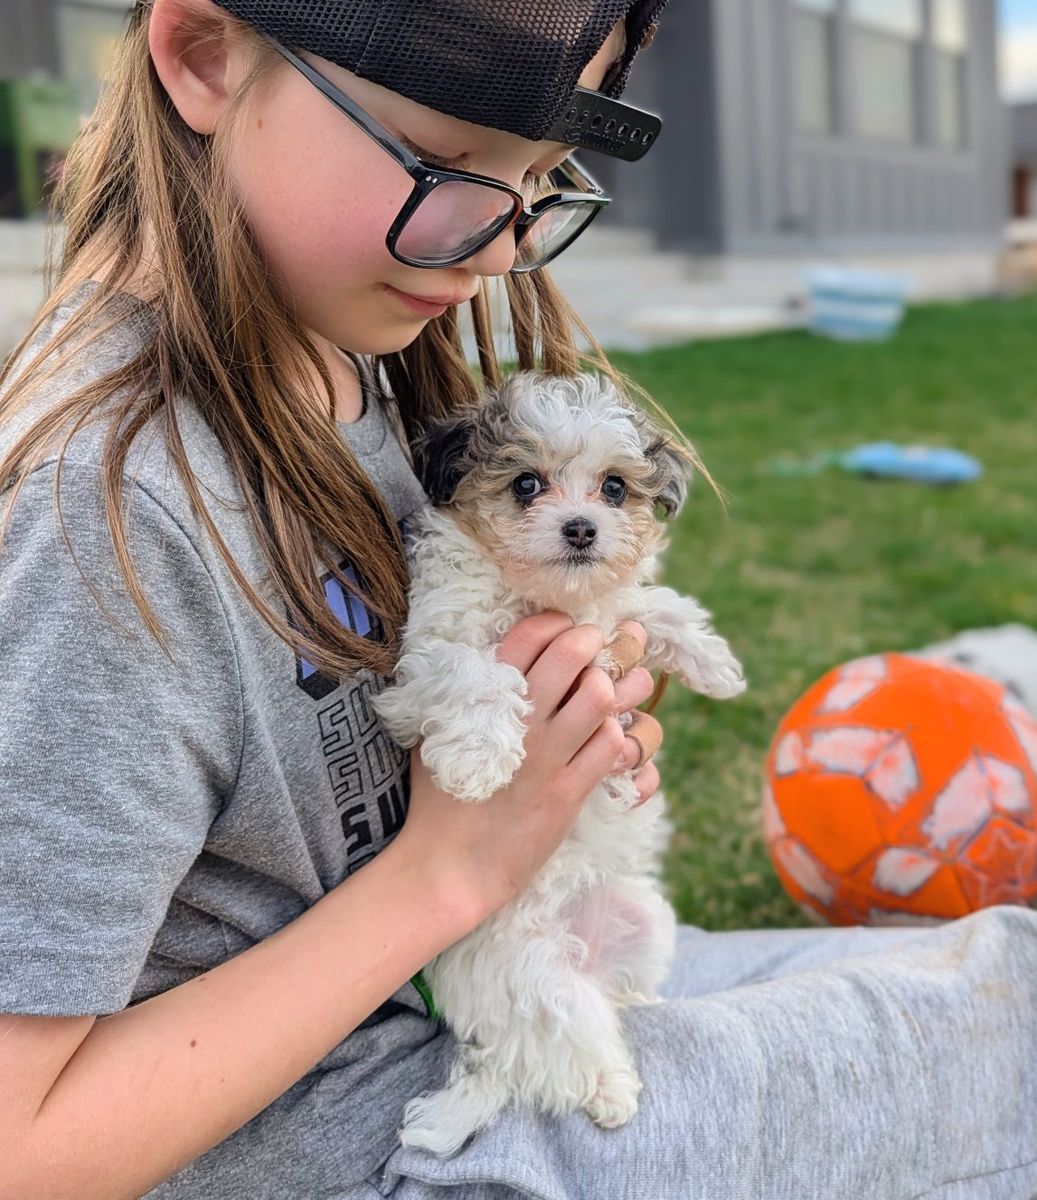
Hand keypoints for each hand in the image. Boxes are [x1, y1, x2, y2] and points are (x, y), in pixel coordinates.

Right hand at [393, 614, 660, 923]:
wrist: (446, 868)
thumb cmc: (439, 800)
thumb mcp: (442, 732)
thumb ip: (468, 694)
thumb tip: (495, 659)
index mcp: (483, 698)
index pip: (529, 636)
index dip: (557, 623)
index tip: (569, 630)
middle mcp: (518, 720)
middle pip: (573, 654)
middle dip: (597, 641)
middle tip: (604, 647)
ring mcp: (545, 756)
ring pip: (602, 696)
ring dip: (621, 687)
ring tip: (625, 687)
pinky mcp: (568, 793)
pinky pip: (612, 746)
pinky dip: (623, 736)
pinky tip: (616, 738)